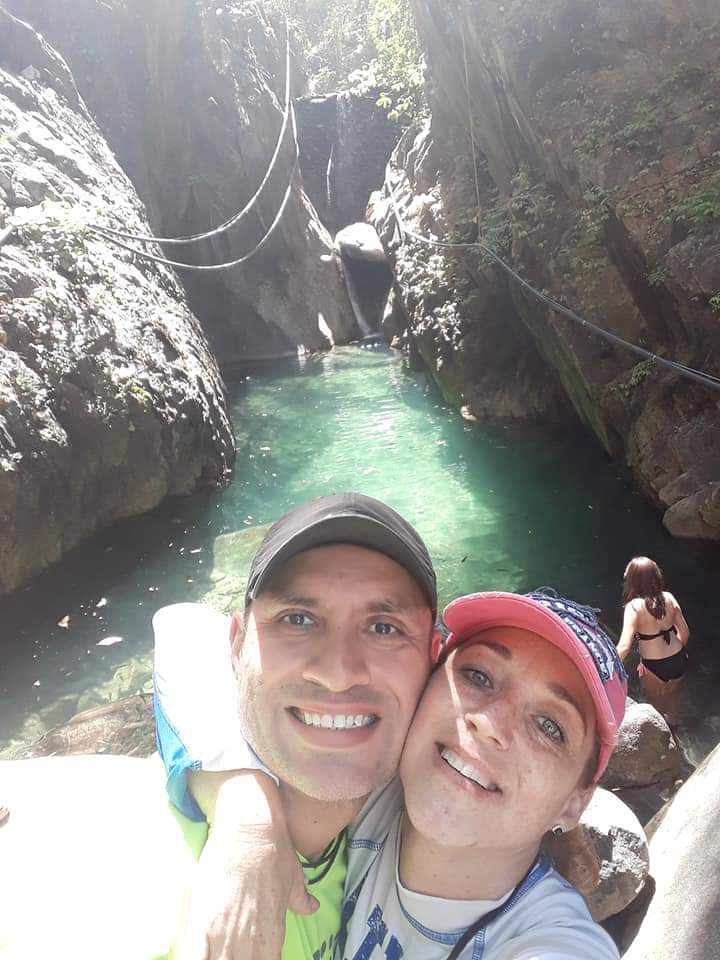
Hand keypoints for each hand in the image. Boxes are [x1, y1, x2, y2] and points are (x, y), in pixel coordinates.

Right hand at [176, 773, 318, 959]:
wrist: (251, 821)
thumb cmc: (274, 846)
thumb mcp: (293, 874)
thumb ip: (300, 898)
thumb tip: (311, 906)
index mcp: (273, 934)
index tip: (250, 958)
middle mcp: (251, 940)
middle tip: (231, 954)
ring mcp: (226, 934)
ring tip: (216, 954)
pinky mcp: (202, 922)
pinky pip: (194, 957)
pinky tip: (197, 959)